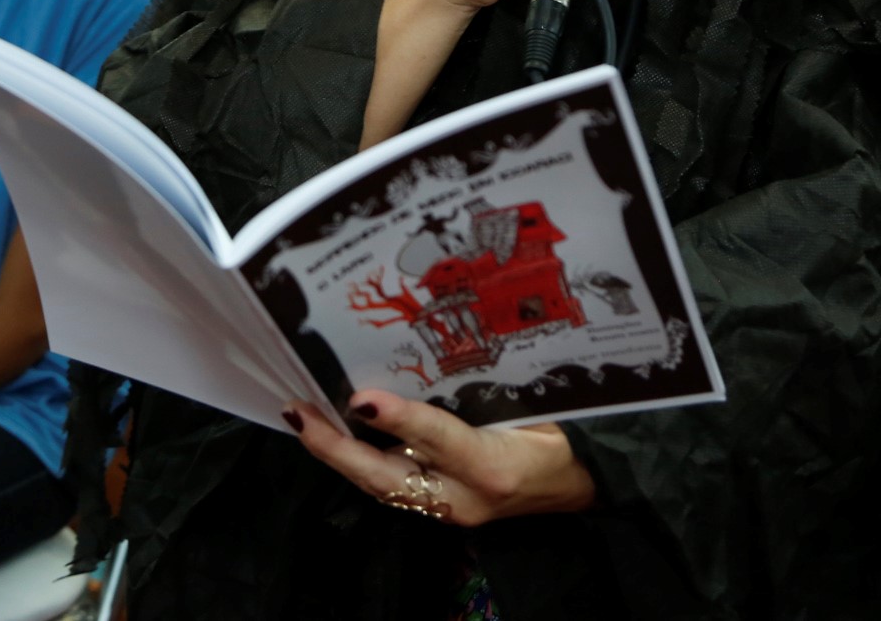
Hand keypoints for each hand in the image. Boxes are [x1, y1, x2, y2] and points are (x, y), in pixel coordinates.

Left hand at [282, 388, 596, 527]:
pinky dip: (361, 462)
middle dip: (336, 448)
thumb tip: (412, 374)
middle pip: (387, 477)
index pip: (438, 440)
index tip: (359, 399)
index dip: (398, 418)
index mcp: (494, 467)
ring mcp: (449, 507)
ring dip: (339, 455)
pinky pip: (393, 486)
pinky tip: (339, 435)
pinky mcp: (442, 507)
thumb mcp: (529, 410)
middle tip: (299, 410)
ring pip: (381, 485)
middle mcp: (463, 496)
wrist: (582, 483)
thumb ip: (476, 398)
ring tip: (305, 416)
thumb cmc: (561, 436)